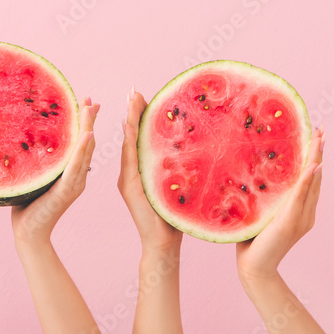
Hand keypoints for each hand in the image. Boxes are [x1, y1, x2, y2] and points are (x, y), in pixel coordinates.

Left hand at [11, 98, 98, 245]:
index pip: (80, 144)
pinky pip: (76, 166)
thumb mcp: (33, 175)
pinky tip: (88, 134)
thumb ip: (36, 160)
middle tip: (92, 100)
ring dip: (88, 128)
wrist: (27, 232)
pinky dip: (82, 149)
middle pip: (87, 143)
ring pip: (85, 150)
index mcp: (70, 173)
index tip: (86, 103)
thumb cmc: (27, 205)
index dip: (85, 123)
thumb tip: (26, 138)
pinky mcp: (67, 190)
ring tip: (91, 109)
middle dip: (90, 120)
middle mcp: (77, 176)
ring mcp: (74, 183)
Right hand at [119, 89, 182, 254]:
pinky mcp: (128, 186)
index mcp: (145, 168)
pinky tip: (131, 125)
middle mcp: (133, 170)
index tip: (143, 95)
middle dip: (133, 111)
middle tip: (134, 89)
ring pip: (129, 142)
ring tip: (131, 99)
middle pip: (133, 134)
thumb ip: (184, 168)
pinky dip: (129, 141)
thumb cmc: (176, 218)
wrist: (164, 244)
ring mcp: (128, 178)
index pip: (143, 136)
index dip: (141, 115)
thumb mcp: (182, 186)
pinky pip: (129, 159)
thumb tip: (204, 146)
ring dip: (129, 120)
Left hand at [236, 127, 324, 282]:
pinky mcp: (290, 222)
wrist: (254, 266)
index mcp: (299, 210)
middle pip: (315, 177)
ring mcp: (300, 218)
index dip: (313, 159)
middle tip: (321, 131)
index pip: (309, 179)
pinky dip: (307, 180)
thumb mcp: (259, 211)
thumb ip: (263, 196)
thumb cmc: (252, 240)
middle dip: (318, 154)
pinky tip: (312, 166)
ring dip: (315, 159)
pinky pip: (301, 197)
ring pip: (311, 183)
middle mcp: (305, 212)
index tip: (314, 137)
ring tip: (318, 140)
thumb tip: (250, 172)